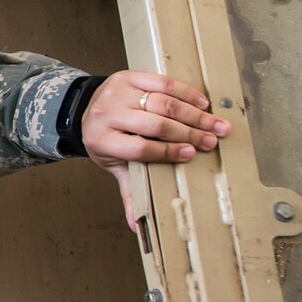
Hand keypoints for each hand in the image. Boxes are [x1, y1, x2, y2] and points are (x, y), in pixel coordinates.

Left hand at [82, 71, 231, 229]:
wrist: (85, 108)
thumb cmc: (106, 139)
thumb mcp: (113, 164)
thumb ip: (128, 191)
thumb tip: (137, 226)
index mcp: (102, 140)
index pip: (140, 148)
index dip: (167, 152)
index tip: (192, 154)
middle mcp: (107, 114)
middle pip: (155, 124)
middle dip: (189, 133)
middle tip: (213, 141)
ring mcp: (117, 92)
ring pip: (162, 102)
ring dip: (194, 114)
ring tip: (216, 125)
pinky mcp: (128, 75)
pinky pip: (161, 82)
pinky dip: (185, 92)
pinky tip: (202, 104)